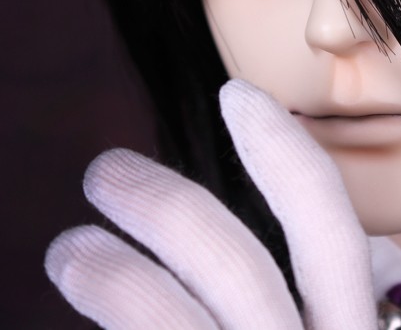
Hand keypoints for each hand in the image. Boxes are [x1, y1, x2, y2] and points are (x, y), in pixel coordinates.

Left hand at [46, 79, 375, 328]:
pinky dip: (109, 308)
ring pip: (163, 315)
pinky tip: (80, 304)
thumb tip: (195, 219)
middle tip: (104, 171)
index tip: (235, 93)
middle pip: (234, 262)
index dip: (285, 155)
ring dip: (104, 270)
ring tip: (69, 249)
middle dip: (161, 202)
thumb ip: (274, 299)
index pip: (332, 232)